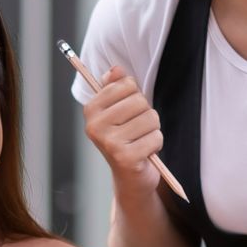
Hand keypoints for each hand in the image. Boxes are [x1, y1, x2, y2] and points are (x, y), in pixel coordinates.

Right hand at [81, 66, 163, 198]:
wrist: (130, 178)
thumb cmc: (126, 139)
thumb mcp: (119, 110)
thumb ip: (116, 86)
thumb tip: (115, 69)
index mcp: (91, 110)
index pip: (126, 84)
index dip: (135, 97)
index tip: (128, 113)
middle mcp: (95, 126)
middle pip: (139, 101)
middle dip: (146, 114)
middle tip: (136, 130)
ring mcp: (109, 142)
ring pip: (150, 118)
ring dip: (152, 130)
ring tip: (141, 141)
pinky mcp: (125, 157)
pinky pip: (156, 137)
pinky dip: (156, 145)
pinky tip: (145, 153)